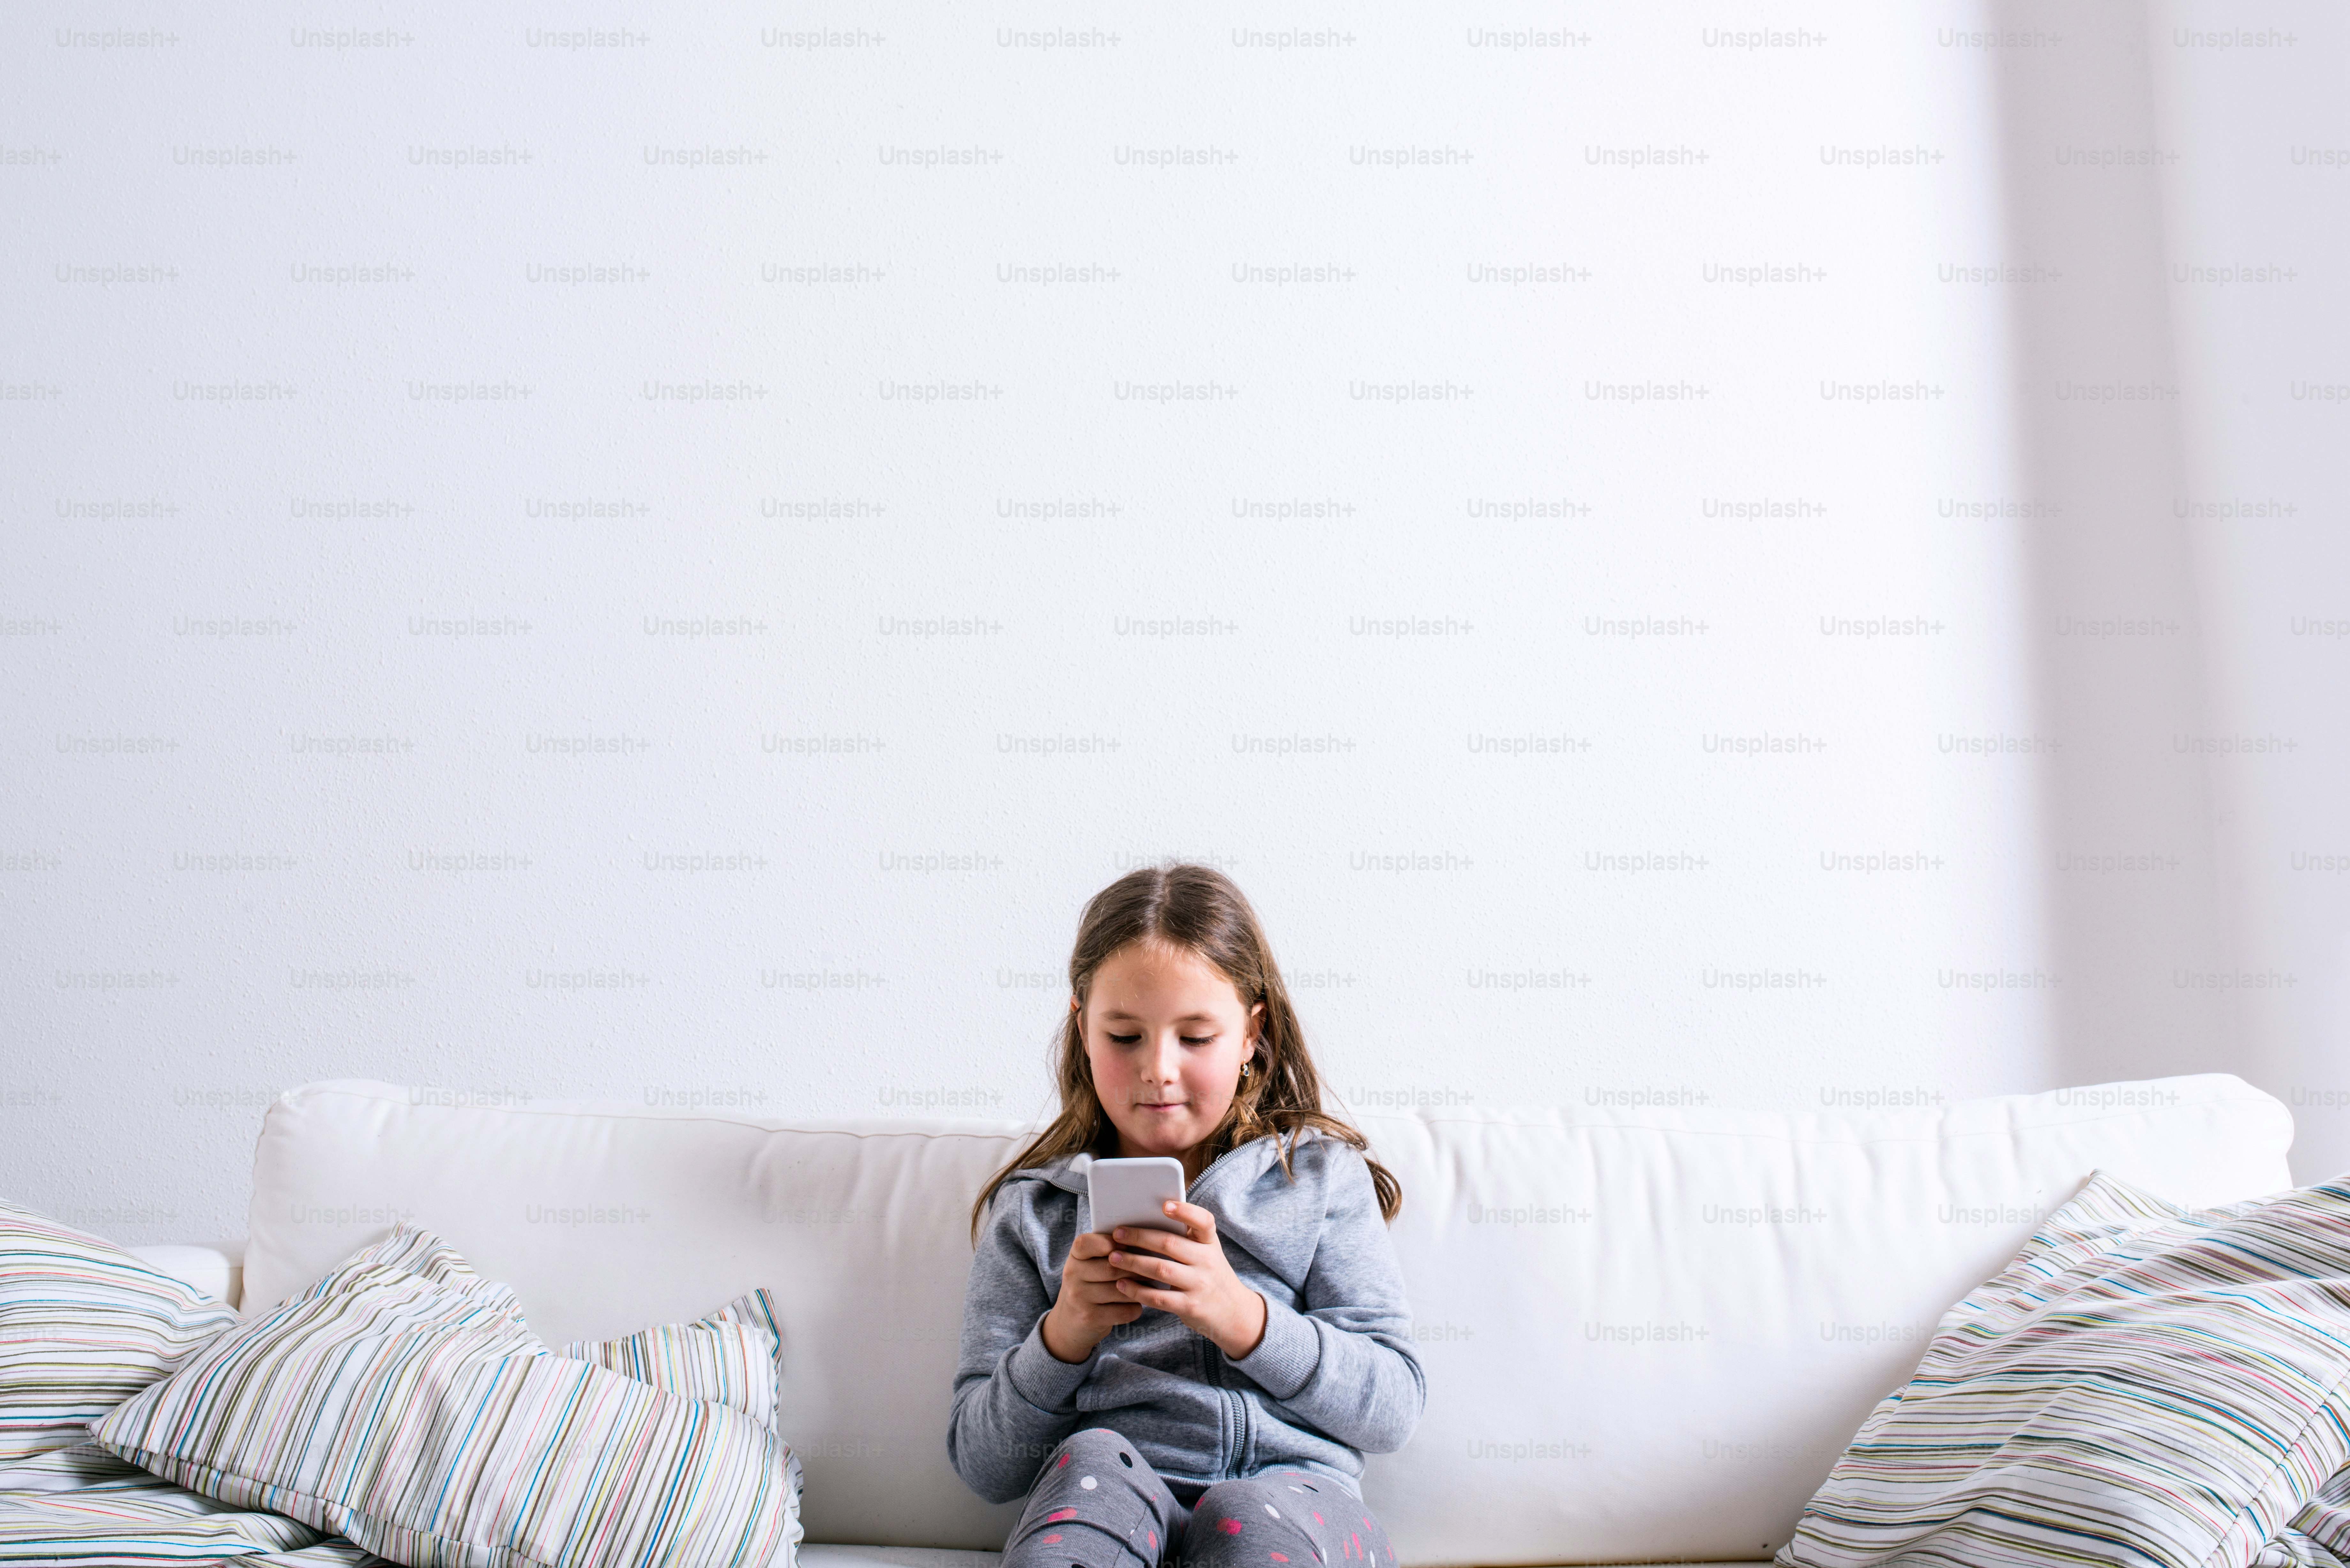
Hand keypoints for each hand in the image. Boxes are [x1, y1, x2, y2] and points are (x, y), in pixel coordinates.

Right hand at [1041, 1230, 1143, 1362]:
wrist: (1070, 1320)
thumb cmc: (1090, 1284)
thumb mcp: (1090, 1263)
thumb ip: (1110, 1251)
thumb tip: (1146, 1243)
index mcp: (1074, 1256)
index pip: (1087, 1243)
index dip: (1109, 1242)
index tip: (1127, 1244)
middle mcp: (1072, 1275)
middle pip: (1111, 1267)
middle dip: (1136, 1268)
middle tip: (1155, 1267)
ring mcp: (1079, 1298)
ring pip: (1121, 1289)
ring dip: (1140, 1288)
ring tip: (1151, 1284)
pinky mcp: (1089, 1318)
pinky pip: (1123, 1311)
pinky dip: (1135, 1307)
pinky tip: (1137, 1304)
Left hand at [1103, 1200, 1266, 1359]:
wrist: (1235, 1314)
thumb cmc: (1210, 1276)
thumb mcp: (1207, 1253)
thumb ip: (1186, 1239)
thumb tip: (1145, 1220)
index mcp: (1210, 1243)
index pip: (1204, 1221)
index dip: (1185, 1211)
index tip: (1164, 1205)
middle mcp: (1208, 1261)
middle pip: (1169, 1243)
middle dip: (1139, 1237)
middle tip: (1117, 1233)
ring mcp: (1200, 1284)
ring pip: (1160, 1269)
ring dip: (1133, 1262)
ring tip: (1113, 1258)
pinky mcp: (1190, 1307)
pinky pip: (1158, 1297)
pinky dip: (1137, 1290)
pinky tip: (1121, 1285)